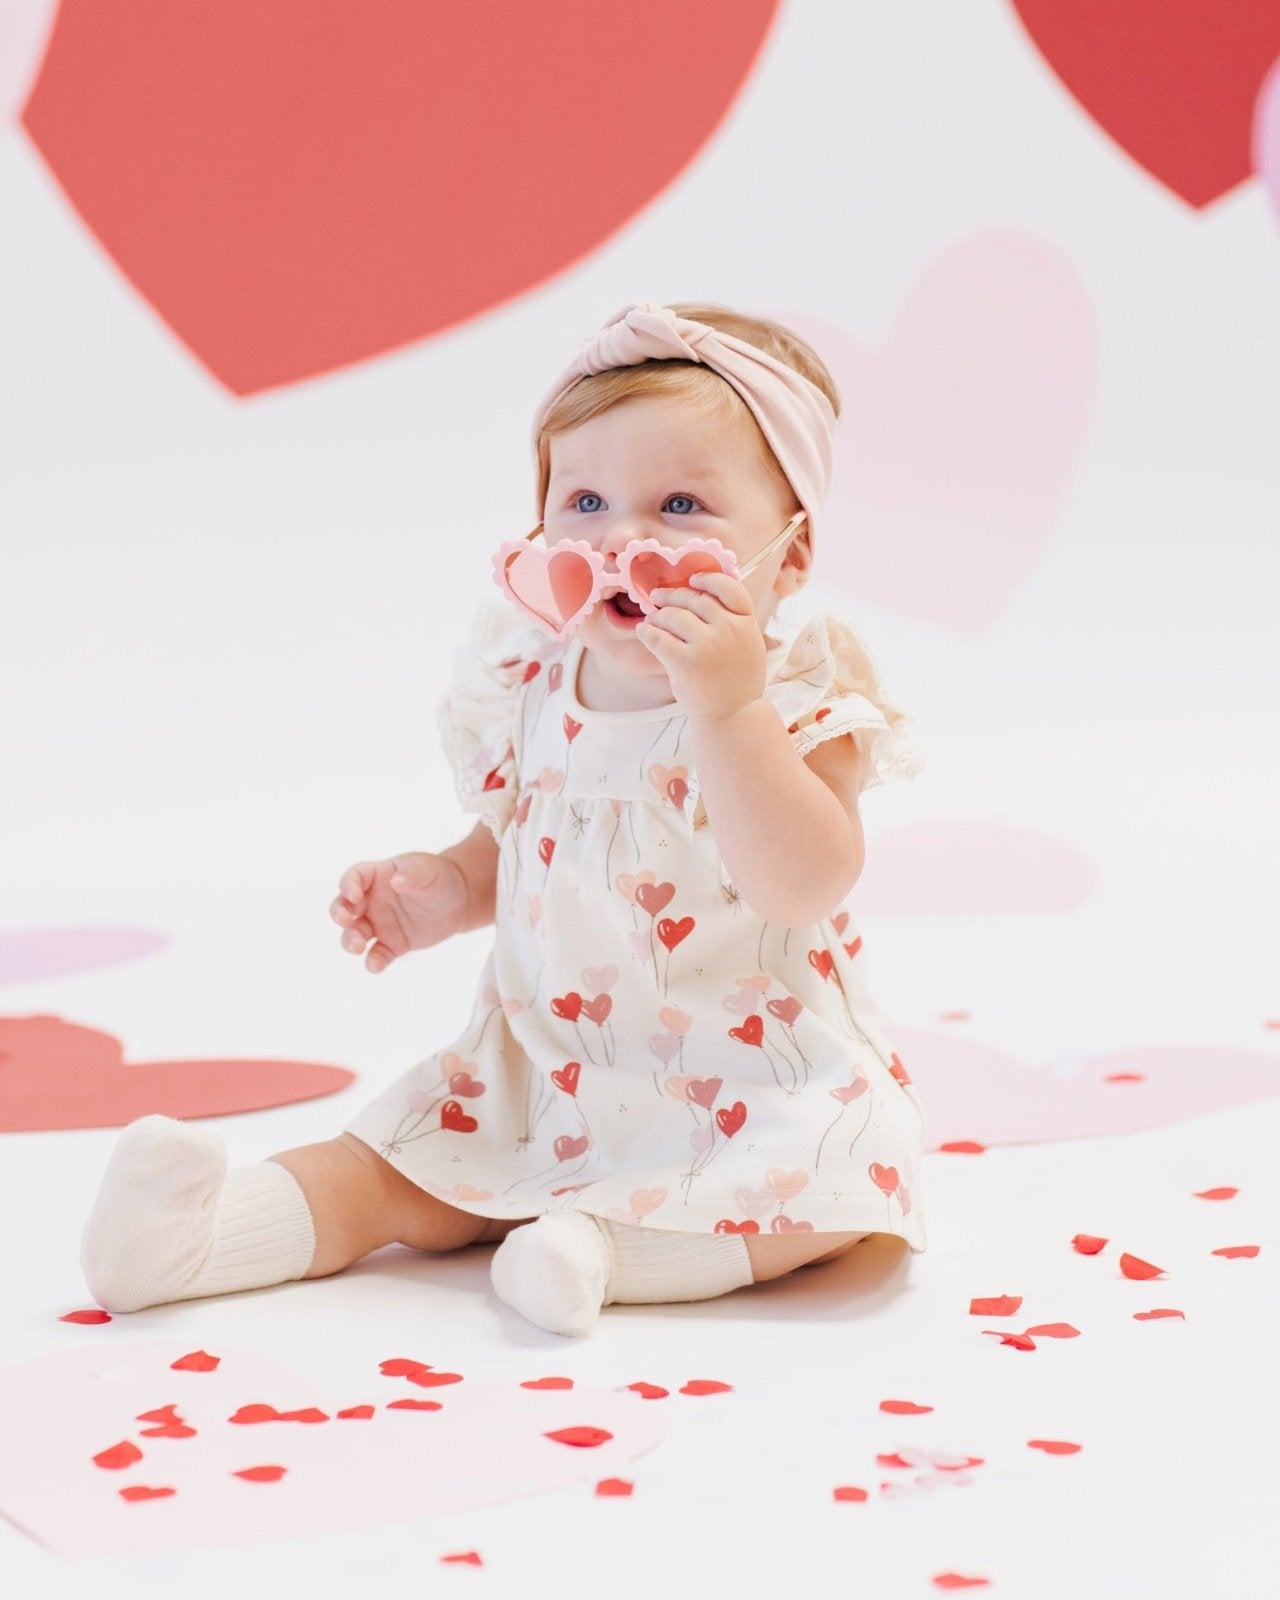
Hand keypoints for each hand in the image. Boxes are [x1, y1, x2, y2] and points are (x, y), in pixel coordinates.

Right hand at [329, 852, 469, 972]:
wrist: (459, 901)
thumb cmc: (440, 877)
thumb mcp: (428, 869)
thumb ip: (412, 873)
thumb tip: (396, 882)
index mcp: (377, 876)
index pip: (353, 878)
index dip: (348, 886)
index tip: (354, 897)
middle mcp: (372, 900)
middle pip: (344, 907)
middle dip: (339, 915)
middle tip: (345, 921)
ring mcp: (380, 924)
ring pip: (355, 934)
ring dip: (350, 941)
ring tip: (358, 947)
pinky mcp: (392, 944)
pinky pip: (377, 955)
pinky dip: (373, 961)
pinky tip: (375, 965)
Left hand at [636, 569, 766, 720]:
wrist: (734, 715)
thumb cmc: (737, 682)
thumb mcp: (747, 645)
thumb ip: (731, 622)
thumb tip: (698, 598)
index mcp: (746, 623)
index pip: (730, 588)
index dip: (709, 579)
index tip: (693, 579)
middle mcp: (728, 629)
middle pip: (694, 599)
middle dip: (672, 597)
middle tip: (658, 598)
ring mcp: (706, 645)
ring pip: (673, 616)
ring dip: (658, 615)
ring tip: (651, 619)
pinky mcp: (685, 661)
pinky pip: (658, 638)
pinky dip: (647, 632)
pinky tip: (643, 632)